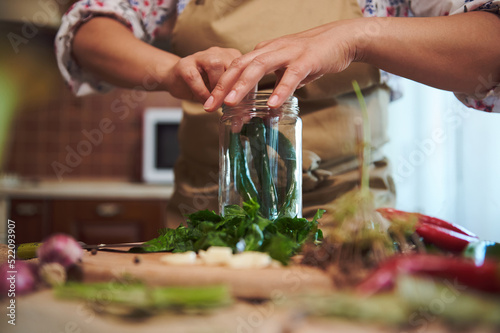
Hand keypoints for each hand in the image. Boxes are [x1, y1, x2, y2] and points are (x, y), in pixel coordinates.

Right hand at [163, 47, 241, 102]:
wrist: (176, 79)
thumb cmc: (203, 86)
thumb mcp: (223, 91)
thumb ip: (234, 98)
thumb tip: (244, 116)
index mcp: (231, 56)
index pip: (245, 69)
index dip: (247, 88)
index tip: (245, 106)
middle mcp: (218, 52)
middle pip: (232, 65)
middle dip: (233, 88)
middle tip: (230, 106)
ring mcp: (200, 56)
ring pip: (215, 66)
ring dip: (217, 89)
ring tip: (216, 103)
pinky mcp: (185, 64)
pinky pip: (195, 77)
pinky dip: (201, 92)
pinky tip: (204, 102)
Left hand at [203, 20, 358, 111]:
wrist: (341, 39)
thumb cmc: (313, 55)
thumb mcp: (289, 70)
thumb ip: (277, 85)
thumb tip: (269, 107)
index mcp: (264, 51)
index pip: (236, 67)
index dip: (220, 85)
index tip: (209, 104)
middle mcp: (271, 49)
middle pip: (240, 66)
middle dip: (222, 87)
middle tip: (209, 107)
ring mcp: (288, 53)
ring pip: (259, 67)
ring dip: (243, 86)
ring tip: (230, 104)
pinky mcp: (306, 60)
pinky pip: (291, 76)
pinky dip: (280, 90)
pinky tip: (272, 105)